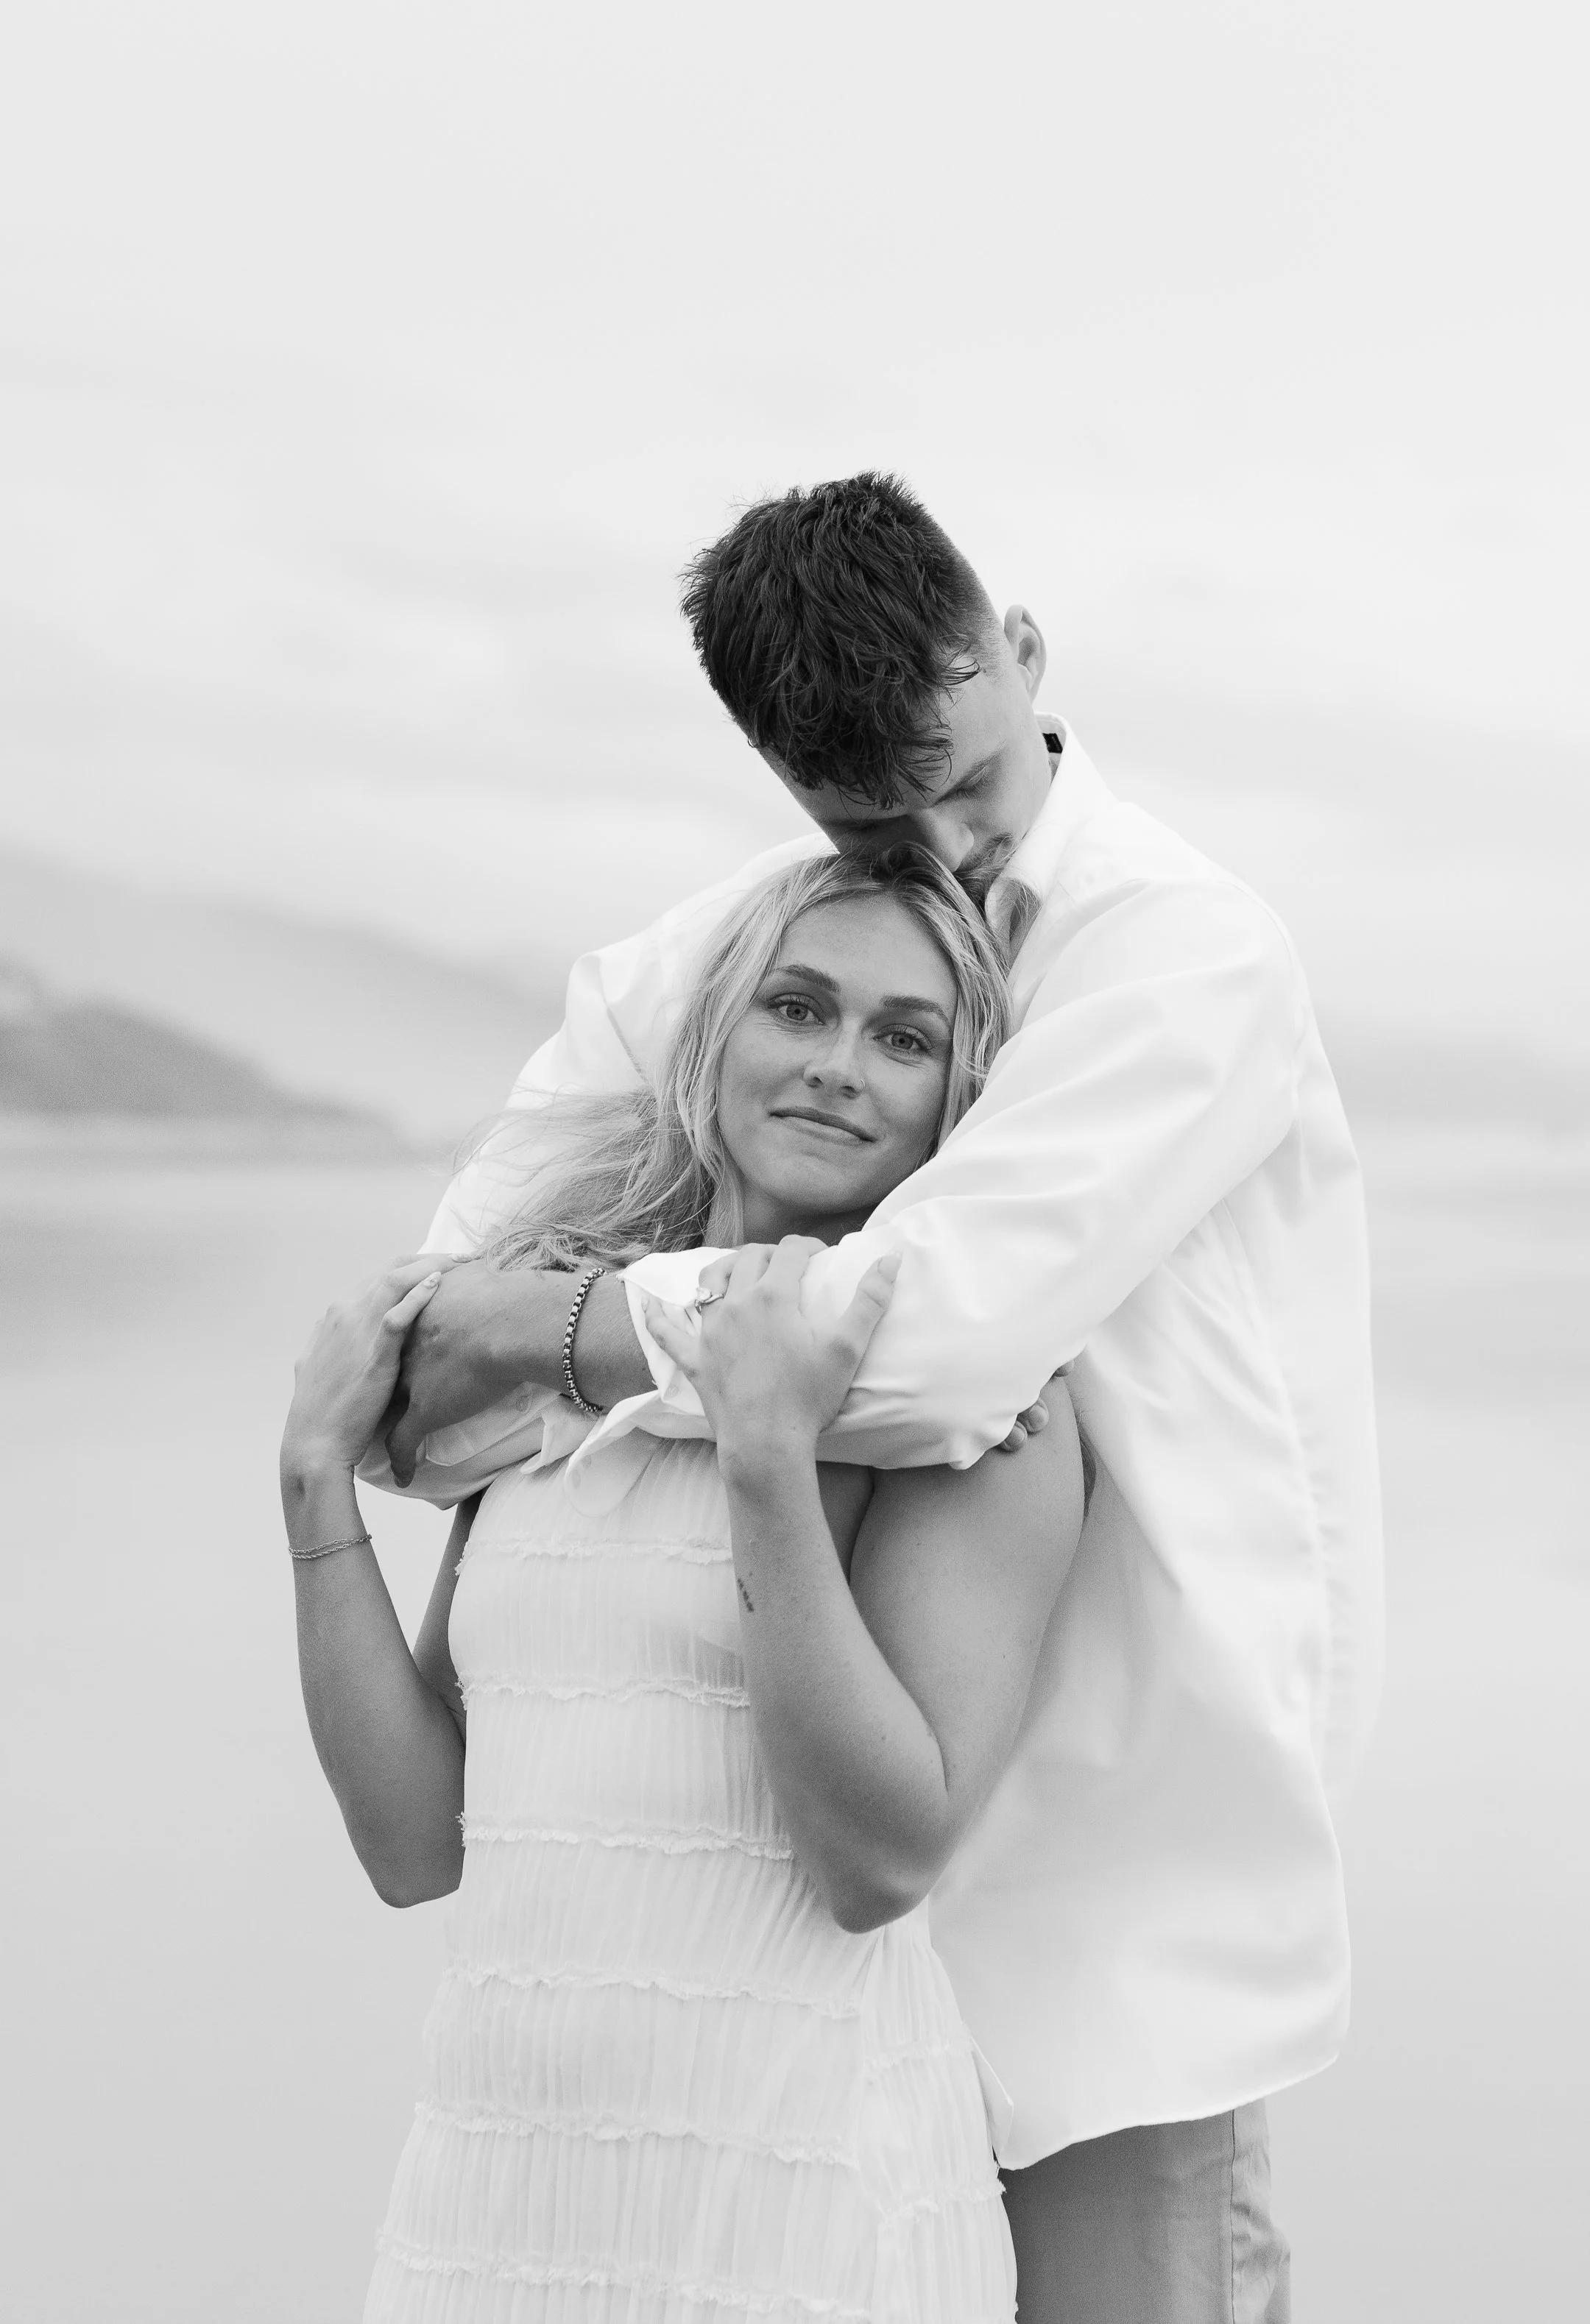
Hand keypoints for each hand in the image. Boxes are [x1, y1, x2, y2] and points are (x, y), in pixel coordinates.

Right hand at [282, 1258, 450, 1477]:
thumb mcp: (329, 1368)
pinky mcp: (373, 1353)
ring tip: (461, 1261)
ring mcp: (355, 1329)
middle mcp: (342, 1313)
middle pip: (390, 1270)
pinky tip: (438, 1282)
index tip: (438, 1266)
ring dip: (430, 1265)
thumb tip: (361, 1341)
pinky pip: (397, 1314)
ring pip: (394, 1280)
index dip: (410, 1267)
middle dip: (426, 1258)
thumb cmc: (328, 1413)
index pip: (378, 1276)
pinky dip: (418, 1294)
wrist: (315, 1446)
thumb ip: (345, 1346)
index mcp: (334, 1315)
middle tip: (459, 1258)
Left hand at [383, 1258, 546, 1486]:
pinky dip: (402, 1460)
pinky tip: (402, 1474)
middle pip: (378, 1369)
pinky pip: (404, 1443)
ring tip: (379, 1430)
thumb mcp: (475, 1276)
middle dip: (375, 1382)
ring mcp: (409, 1380)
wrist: (511, 1321)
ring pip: (384, 1406)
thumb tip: (477, 1263)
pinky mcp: (424, 1411)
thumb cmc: (502, 1297)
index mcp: (411, 1317)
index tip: (389, 1358)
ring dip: (381, 1420)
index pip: (388, 1335)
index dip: (388, 1348)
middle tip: (374, 1396)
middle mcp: (403, 1348)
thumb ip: (466, 1274)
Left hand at [679, 1245, 1051, 1457]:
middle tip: (787, 1262)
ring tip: (739, 1269)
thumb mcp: (847, 1348)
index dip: (809, 1245)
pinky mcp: (695, 1360)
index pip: (792, 1251)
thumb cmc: (809, 1399)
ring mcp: (711, 1331)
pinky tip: (650, 1306)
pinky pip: (668, 1333)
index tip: (821, 1254)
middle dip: (770, 1252)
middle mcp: (737, 1303)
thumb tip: (891, 1258)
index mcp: (774, 1296)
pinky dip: (658, 1318)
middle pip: (750, 1257)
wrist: (765, 1445)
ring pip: (709, 1280)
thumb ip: (870, 1300)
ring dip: (725, 1267)